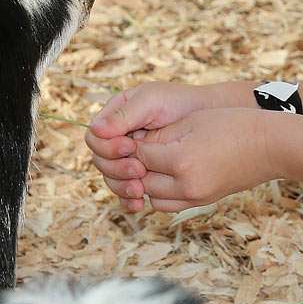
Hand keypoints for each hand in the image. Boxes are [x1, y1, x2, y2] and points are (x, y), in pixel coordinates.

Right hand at [85, 82, 217, 210]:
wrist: (208, 117)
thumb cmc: (180, 102)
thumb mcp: (152, 101)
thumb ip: (124, 115)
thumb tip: (95, 130)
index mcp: (114, 116)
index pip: (94, 138)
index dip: (107, 146)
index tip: (130, 147)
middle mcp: (117, 138)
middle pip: (100, 161)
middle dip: (116, 169)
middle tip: (140, 170)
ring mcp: (128, 157)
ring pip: (111, 178)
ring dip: (122, 187)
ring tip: (140, 189)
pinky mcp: (141, 173)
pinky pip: (126, 190)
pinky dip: (129, 199)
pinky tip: (141, 203)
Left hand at [135, 107, 271, 212]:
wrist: (270, 145)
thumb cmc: (233, 124)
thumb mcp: (193, 122)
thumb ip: (161, 135)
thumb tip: (136, 145)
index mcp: (181, 160)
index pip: (140, 156)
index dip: (132, 144)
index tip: (129, 133)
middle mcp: (187, 185)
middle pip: (143, 180)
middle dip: (135, 165)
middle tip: (132, 149)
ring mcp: (196, 197)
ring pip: (154, 198)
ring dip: (147, 182)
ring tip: (149, 162)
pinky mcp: (204, 202)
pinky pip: (170, 204)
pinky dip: (161, 193)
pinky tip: (164, 174)